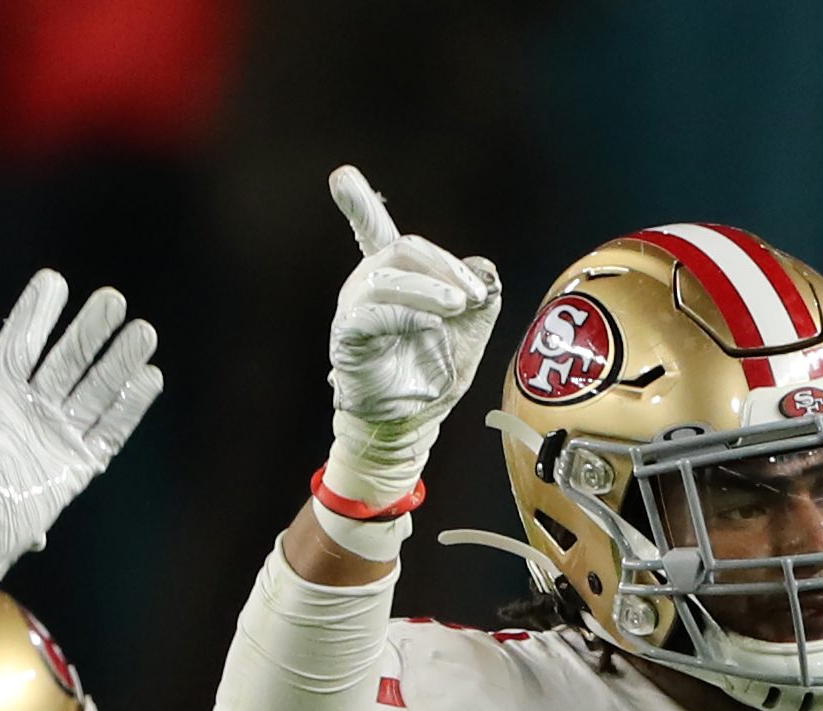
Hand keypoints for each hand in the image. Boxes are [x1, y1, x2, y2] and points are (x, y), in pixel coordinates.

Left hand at [0, 270, 161, 583]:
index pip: (22, 343)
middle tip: (113, 299)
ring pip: (94, 391)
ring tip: (143, 330)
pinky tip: (148, 378)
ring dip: (118, 362)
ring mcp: (54, 439)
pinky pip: (108, 432)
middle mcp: (30, 412)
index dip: (38, 313)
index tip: (56, 280)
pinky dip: (128, 408)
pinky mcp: (74, 469)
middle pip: (68, 361)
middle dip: (90, 330)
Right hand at [322, 165, 501, 505]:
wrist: (413, 423)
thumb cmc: (436, 373)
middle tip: (474, 296)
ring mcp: (354, 309)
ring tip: (460, 305)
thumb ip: (481, 293)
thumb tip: (483, 269)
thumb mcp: (472, 327)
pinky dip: (408, 312)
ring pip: (389, 273)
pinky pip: (373, 311)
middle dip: (444, 264)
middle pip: (402, 247)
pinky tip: (433, 323)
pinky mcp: (348, 336)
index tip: (339, 176)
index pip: (374, 230)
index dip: (358, 205)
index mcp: (394, 277)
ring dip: (431, 285)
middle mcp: (367, 285)